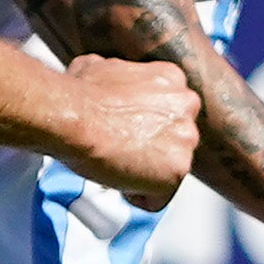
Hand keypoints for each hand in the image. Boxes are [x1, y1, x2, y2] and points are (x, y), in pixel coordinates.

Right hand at [49, 52, 202, 204]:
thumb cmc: (81, 95)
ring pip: (168, 170)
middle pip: (174, 140)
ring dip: (144, 173)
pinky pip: (159, 196)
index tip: (128, 132)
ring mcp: (186, 140)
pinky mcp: (177, 171)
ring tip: (116, 165)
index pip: (169, 112)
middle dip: (149, 149)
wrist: (76, 118)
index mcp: (172, 79)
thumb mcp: (99, 66)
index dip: (145, 126)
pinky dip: (137, 195)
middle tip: (120, 151)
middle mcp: (187, 106)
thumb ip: (118, 76)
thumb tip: (102, 77)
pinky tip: (119, 181)